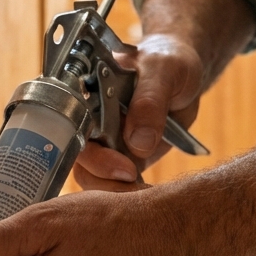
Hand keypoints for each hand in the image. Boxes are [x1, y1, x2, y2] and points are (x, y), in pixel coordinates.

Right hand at [74, 34, 203, 190]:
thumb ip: (150, 101)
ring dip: (114, 190)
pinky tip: (148, 191)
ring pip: (92, 177)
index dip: (89, 150)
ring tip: (143, 188)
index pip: (71, 128)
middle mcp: (89, 121)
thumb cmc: (169, 61)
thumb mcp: (164, 71)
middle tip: (134, 177)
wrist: (184, 76)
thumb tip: (138, 141)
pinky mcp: (122, 159)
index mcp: (86, 93)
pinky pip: (114, 184)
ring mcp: (104, 142)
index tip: (121, 164)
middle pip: (79, 159)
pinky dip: (128, 194)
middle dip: (103, 177)